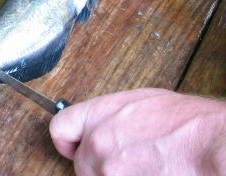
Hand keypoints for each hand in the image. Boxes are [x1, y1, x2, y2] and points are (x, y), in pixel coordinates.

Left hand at [50, 88, 225, 174]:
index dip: (67, 139)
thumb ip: (110, 116)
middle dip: (96, 165)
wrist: (210, 145)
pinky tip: (148, 173)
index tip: (73, 145)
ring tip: (143, 167)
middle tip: (122, 161)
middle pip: (80, 164)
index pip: (60, 127)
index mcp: (99, 115)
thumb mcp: (139, 103)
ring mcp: (108, 172)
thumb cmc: (185, 122)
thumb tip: (104, 126)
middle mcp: (97, 145)